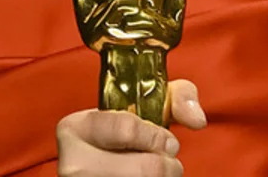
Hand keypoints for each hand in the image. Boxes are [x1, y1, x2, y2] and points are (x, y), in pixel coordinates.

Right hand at [57, 80, 206, 176]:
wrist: (106, 165)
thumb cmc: (127, 135)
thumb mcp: (148, 104)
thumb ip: (176, 98)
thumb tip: (196, 118)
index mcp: (76, 128)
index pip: (127, 130)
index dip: (157, 137)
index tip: (166, 141)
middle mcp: (71, 162)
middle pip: (143, 169)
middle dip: (167, 165)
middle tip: (166, 162)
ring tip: (158, 173)